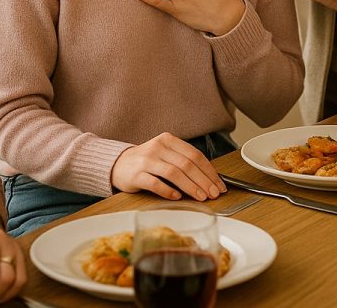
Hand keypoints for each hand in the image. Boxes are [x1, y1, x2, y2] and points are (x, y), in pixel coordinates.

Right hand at [111, 133, 226, 201]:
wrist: (117, 164)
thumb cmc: (147, 161)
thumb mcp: (165, 154)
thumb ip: (182, 161)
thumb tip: (208, 179)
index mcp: (169, 140)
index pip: (195, 155)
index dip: (209, 170)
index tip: (219, 184)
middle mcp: (158, 147)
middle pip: (187, 164)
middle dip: (204, 180)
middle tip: (214, 194)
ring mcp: (147, 160)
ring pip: (174, 173)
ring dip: (191, 187)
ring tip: (201, 197)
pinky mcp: (136, 175)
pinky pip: (156, 183)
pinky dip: (169, 191)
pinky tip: (178, 197)